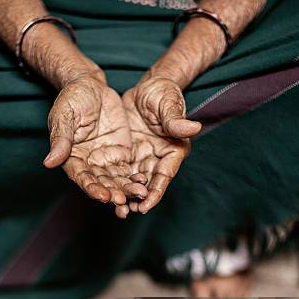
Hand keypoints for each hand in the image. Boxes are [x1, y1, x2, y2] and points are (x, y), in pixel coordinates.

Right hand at [44, 75, 147, 215]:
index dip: (92, 188)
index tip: (103, 196)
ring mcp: (105, 159)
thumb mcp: (64, 116)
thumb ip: (61, 140)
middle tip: (123, 200)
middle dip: (112, 192)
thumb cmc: (72, 98)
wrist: (91, 85)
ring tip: (139, 194)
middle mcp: (88, 163)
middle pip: (101, 182)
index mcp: (71, 157)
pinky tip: (145, 184)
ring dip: (126, 189)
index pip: (81, 177)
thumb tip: (49, 162)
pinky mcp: (120, 154)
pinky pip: (128, 170)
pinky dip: (135, 178)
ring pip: (116, 179)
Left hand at [119, 77, 201, 216]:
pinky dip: (115, 182)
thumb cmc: (163, 93)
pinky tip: (105, 193)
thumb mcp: (168, 104)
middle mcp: (159, 158)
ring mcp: (143, 158)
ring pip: (134, 181)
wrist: (146, 87)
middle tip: (125, 211)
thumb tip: (193, 127)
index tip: (145, 206)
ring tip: (116, 209)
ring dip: (125, 195)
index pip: (164, 176)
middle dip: (138, 199)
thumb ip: (176, 119)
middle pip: (148, 184)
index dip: (155, 192)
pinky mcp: (129, 154)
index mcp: (174, 150)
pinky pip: (121, 171)